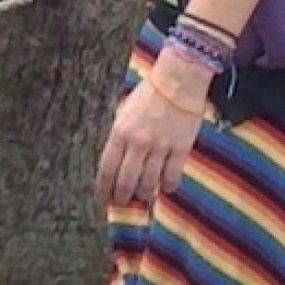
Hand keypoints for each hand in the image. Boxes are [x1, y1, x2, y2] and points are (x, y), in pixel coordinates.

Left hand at [96, 49, 209, 205]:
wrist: (178, 81)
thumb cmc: (149, 93)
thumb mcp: (124, 111)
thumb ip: (120, 135)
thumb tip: (118, 159)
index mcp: (120, 132)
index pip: (107, 168)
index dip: (104, 187)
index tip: (104, 197)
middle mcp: (138, 143)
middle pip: (126, 181)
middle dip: (121, 197)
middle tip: (121, 203)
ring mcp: (160, 147)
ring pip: (149, 184)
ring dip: (144, 195)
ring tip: (143, 198)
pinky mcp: (181, 149)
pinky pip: (172, 176)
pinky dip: (168, 187)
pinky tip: (165, 188)